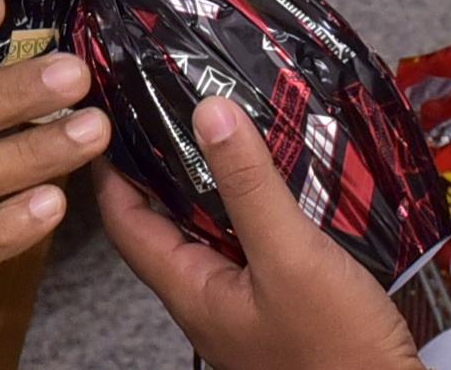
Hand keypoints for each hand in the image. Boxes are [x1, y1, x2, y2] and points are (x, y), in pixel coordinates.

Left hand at [95, 96, 422, 369]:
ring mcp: (245, 302)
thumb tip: (207, 112)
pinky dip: (257, 203)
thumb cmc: (337, 349)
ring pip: (215, 228)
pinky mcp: (283, 302)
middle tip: (173, 105)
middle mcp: (209, 296)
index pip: (126, 221)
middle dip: (165, 164)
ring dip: (216, 180)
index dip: (113, 169)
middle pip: (167, 221)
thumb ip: (249, 187)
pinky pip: (254, 241)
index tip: (114, 117)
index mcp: (191, 290)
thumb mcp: (291, 256)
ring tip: (226, 124)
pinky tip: (279, 174)